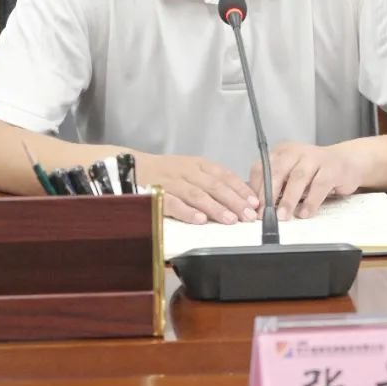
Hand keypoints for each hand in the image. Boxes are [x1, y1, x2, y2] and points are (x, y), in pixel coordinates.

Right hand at [137, 153, 260, 224]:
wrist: (131, 167)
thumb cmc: (166, 173)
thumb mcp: (190, 170)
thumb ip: (211, 181)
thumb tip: (239, 198)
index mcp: (197, 164)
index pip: (223, 175)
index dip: (240, 189)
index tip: (254, 202)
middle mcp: (187, 171)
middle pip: (214, 185)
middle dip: (233, 201)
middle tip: (248, 215)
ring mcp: (171, 182)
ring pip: (197, 194)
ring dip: (215, 208)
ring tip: (230, 220)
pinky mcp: (156, 194)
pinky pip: (173, 203)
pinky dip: (187, 212)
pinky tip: (199, 221)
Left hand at [250, 142, 362, 220]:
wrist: (346, 162)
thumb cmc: (314, 172)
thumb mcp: (292, 175)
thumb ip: (277, 187)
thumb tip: (259, 207)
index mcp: (281, 152)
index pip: (262, 167)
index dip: (256, 188)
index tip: (252, 207)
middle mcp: (296, 151)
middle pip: (277, 171)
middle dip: (269, 195)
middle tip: (265, 214)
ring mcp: (314, 157)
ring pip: (297, 178)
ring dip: (288, 199)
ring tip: (283, 216)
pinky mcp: (331, 167)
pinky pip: (319, 185)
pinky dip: (311, 201)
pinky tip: (305, 213)